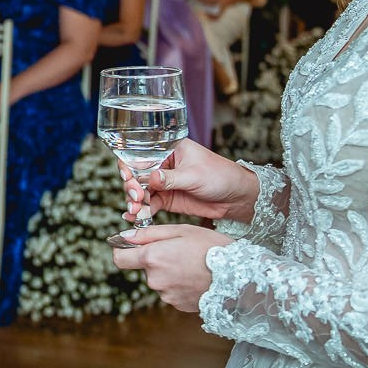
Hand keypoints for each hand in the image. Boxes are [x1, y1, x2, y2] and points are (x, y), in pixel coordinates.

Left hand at [112, 222, 224, 311]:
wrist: (239, 277)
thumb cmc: (212, 248)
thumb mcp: (181, 231)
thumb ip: (149, 234)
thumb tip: (124, 236)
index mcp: (152, 258)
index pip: (120, 258)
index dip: (123, 250)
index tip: (131, 246)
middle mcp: (155, 280)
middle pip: (144, 268)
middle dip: (156, 260)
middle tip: (181, 252)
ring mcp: (167, 296)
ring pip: (160, 280)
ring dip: (170, 272)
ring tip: (193, 265)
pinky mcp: (178, 305)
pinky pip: (172, 291)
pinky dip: (180, 284)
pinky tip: (196, 278)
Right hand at [121, 139, 257, 223]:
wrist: (236, 198)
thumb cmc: (220, 176)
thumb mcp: (195, 175)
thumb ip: (171, 178)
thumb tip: (150, 177)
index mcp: (168, 150)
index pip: (142, 156)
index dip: (131, 168)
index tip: (131, 181)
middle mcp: (163, 165)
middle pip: (137, 175)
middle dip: (133, 187)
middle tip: (136, 199)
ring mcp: (164, 183)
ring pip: (141, 191)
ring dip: (135, 202)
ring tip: (134, 211)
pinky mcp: (167, 199)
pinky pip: (149, 205)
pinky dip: (141, 211)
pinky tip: (134, 217)